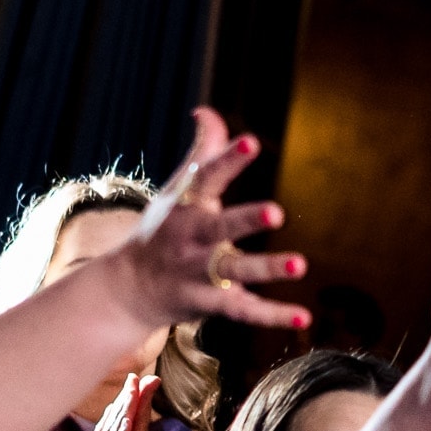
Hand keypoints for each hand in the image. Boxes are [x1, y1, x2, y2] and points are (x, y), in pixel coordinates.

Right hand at [114, 108, 307, 330]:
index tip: (251, 142)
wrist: (127, 289)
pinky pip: (244, 312)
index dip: (228, 159)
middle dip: (246, 220)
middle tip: (276, 212)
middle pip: (220, 228)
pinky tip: (304, 319)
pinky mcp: (212, 304)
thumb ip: (202, 153)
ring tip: (300, 264)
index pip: (206, 177)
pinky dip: (273, 317)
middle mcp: (192, 239)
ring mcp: (200, 274)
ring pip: (235, 270)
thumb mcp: (177, 191)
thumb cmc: (161, 230)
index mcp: (186, 206)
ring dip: (267, 268)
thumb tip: (207, 112)